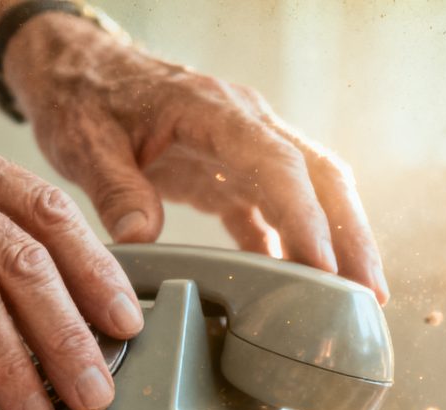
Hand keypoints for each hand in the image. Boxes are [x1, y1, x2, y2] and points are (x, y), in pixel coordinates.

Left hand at [4, 14, 388, 303]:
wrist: (78, 73)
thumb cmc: (83, 100)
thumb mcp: (86, 144)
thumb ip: (115, 189)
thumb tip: (140, 237)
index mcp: (211, 110)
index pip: (276, 164)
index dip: (303, 217)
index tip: (321, 268)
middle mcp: (241, 124)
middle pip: (317, 177)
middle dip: (348, 235)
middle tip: (368, 293)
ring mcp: (239, 149)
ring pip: (307, 193)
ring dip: (331, 244)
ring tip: (350, 301)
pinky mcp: (226, 173)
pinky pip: (269, 211)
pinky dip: (285, 247)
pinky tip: (293, 287)